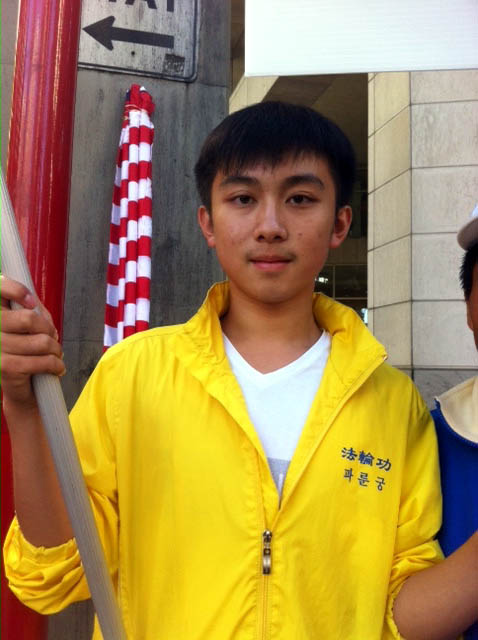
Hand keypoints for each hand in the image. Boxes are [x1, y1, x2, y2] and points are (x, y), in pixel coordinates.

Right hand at [1, 275, 64, 408]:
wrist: (23, 388)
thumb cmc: (28, 352)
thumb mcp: (31, 325)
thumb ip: (32, 309)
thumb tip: (33, 302)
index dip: (17, 290)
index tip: (32, 303)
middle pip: (29, 318)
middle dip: (48, 329)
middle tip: (51, 337)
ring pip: (41, 341)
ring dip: (55, 349)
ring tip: (54, 354)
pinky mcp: (5, 367)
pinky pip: (42, 361)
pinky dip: (56, 365)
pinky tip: (56, 367)